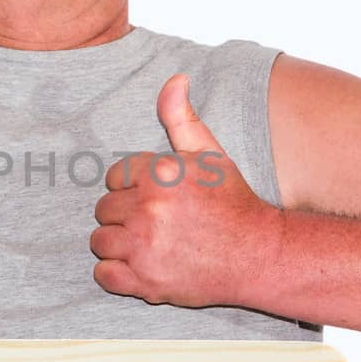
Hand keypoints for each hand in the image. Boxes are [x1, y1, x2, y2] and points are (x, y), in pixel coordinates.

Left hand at [89, 74, 276, 306]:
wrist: (260, 254)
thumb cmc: (233, 202)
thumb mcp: (210, 153)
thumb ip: (181, 117)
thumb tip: (174, 79)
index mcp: (160, 174)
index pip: (113, 178)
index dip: (132, 188)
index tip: (155, 199)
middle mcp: (149, 209)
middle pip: (103, 209)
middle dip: (123, 215)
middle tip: (154, 223)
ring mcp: (145, 248)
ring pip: (100, 241)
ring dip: (118, 244)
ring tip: (147, 244)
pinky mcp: (146, 282)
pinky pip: (104, 275)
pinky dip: (116, 274)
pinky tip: (140, 266)